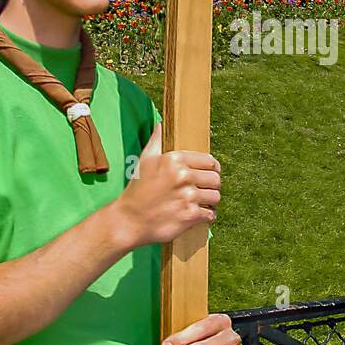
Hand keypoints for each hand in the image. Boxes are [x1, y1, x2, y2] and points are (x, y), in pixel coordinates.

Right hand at [116, 121, 220, 247]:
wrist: (129, 220)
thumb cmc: (137, 190)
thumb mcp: (144, 161)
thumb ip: (156, 141)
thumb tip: (161, 124)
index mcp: (175, 160)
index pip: (210, 161)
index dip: (212, 169)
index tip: (209, 174)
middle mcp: (184, 176)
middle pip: (216, 179)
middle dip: (212, 185)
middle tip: (206, 190)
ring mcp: (188, 196)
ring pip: (216, 196)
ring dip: (211, 201)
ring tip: (204, 202)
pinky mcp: (190, 215)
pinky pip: (210, 214)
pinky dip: (208, 216)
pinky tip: (201, 215)